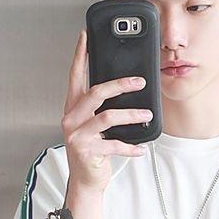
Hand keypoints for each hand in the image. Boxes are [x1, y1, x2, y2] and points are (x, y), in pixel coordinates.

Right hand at [60, 30, 150, 192]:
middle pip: (95, 92)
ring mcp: (77, 135)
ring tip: (147, 114)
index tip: (86, 37)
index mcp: (73, 107)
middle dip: (120, 85)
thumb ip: (100, 107)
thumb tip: (126, 87)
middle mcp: (71, 118)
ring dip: (131, 115)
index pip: (75, 75)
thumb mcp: (93, 124)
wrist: (85, 181)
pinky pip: (114, 144)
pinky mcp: (87, 151)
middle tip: (140, 82)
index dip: (80, 55)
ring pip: (107, 117)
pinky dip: (130, 146)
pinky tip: (141, 148)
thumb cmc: (92, 150)